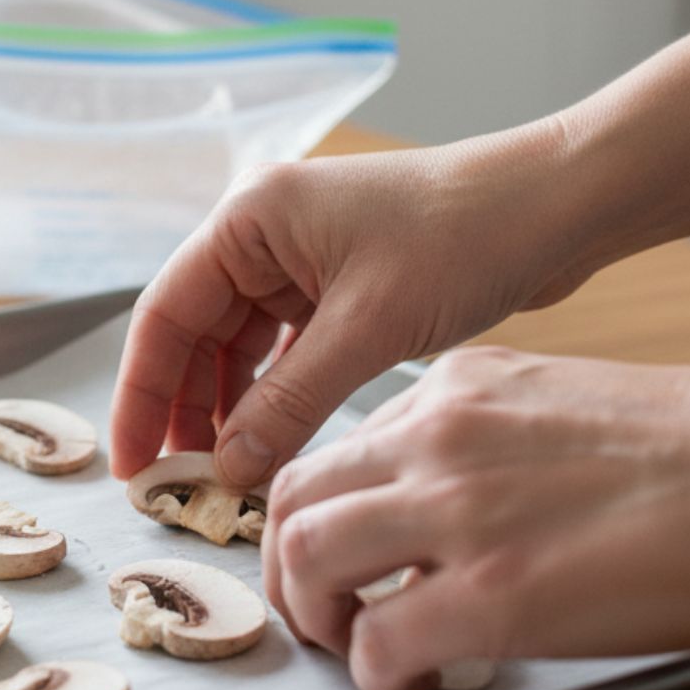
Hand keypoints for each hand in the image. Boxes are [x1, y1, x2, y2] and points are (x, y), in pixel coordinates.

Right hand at [110, 118, 600, 486]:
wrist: (557, 206)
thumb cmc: (464, 237)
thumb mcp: (366, 329)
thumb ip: (287, 403)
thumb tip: (229, 470)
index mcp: (248, 220)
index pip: (164, 314)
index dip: (141, 394)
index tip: (131, 461)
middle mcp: (260, 236)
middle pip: (194, 335)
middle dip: (182, 410)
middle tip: (175, 484)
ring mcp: (297, 261)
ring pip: (236, 349)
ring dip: (228, 410)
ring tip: (222, 476)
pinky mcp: (335, 287)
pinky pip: (282, 352)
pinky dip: (272, 398)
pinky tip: (268, 444)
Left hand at [264, 346, 689, 689]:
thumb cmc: (683, 451)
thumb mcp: (551, 407)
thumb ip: (473, 441)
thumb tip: (424, 501)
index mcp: (453, 391)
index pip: (331, 452)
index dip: (313, 516)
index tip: (329, 557)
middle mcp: (438, 439)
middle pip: (292, 497)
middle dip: (282, 564)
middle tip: (315, 609)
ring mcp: (460, 512)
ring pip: (308, 555)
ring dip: (311, 613)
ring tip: (350, 645)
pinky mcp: (497, 594)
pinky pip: (380, 640)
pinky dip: (375, 671)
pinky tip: (409, 679)